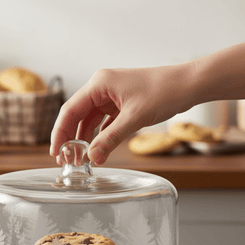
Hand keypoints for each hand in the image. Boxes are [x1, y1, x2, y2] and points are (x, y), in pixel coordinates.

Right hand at [50, 63, 194, 164]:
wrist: (188, 84)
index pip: (70, 111)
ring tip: (81, 159)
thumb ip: (111, 138)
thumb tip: (93, 158)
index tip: (56, 152)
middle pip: (76, 116)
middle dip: (70, 138)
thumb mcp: (134, 117)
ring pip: (89, 121)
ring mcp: (110, 96)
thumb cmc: (164, 91)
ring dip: (85, 139)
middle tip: (66, 160)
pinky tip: (97, 149)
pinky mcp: (120, 104)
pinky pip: (103, 122)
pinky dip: (99, 136)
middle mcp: (101, 88)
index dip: (60, 133)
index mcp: (99, 84)